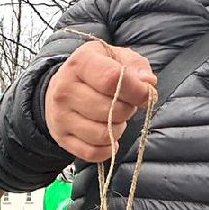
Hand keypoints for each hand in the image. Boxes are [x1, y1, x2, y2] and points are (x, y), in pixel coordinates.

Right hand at [45, 40, 156, 162]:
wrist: (62, 86)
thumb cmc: (96, 71)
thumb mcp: (117, 57)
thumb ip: (136, 66)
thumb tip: (147, 83)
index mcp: (80, 63)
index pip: (112, 79)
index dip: (136, 90)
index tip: (144, 93)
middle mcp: (65, 89)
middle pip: (110, 109)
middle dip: (127, 110)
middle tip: (125, 104)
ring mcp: (61, 116)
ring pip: (102, 134)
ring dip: (118, 129)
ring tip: (114, 118)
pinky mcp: (61, 137)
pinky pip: (92, 153)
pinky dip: (107, 149)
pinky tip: (109, 137)